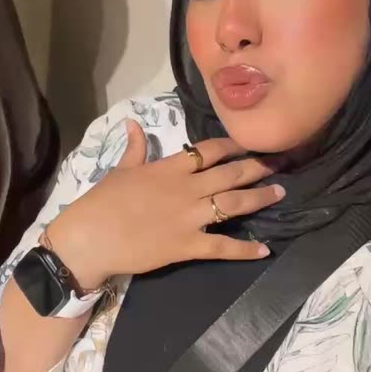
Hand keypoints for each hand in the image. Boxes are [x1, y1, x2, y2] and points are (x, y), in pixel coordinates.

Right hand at [47, 118, 285, 286]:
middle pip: (230, 174)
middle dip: (257, 168)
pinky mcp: (187, 245)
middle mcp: (186, 189)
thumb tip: (135, 123)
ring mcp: (190, 217)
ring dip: (260, 198)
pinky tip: (264, 248)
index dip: (233, 146)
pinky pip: (223, 246)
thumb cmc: (101, 202)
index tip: (250, 144)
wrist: (90, 238)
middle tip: (280, 164)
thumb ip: (135, 148)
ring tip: (280, 193)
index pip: (209, 151)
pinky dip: (245, 248)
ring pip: (234, 204)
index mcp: (169, 168)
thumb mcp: (120, 169)